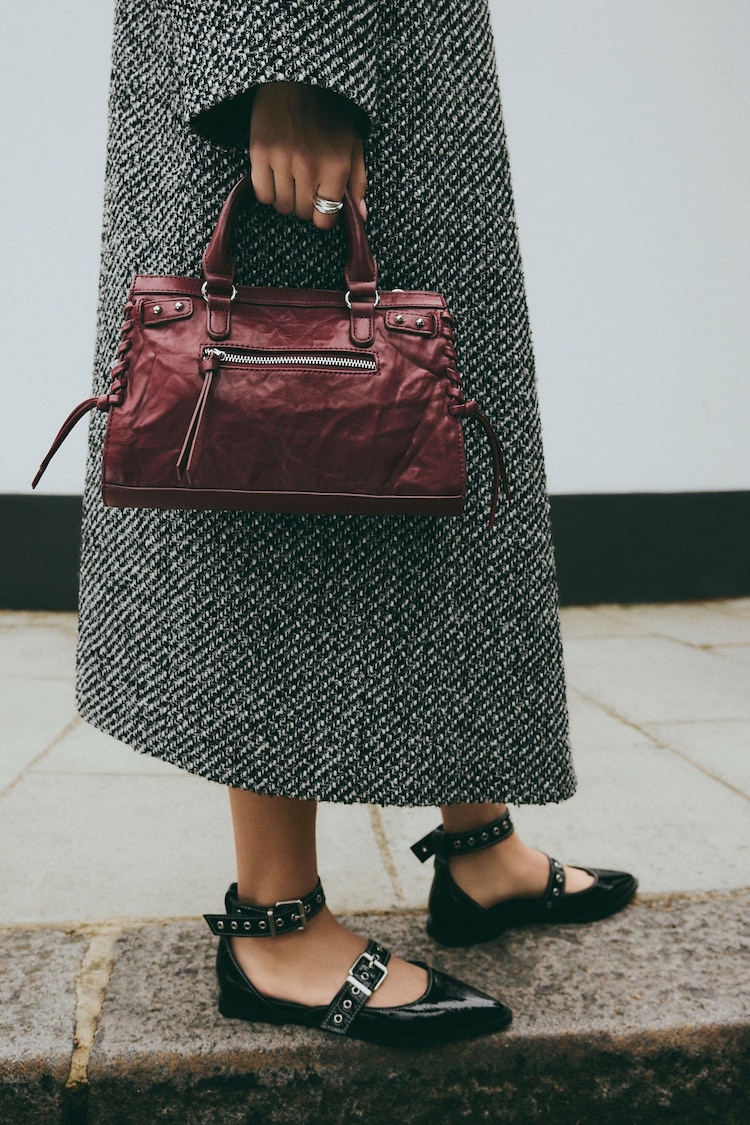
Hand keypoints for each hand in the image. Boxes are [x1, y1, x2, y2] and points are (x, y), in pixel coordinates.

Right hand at [249, 82, 366, 229]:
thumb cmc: (329, 112)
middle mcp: (310, 167)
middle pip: (303, 213)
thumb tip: (361, 217)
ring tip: (291, 179)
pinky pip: (263, 195)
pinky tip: (275, 177)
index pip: (325, 217)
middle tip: (306, 185)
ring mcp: (283, 160)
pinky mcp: (260, 153)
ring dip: (287, 198)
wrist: (297, 77)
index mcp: (336, 166)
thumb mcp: (353, 144)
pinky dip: (268, 192)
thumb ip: (358, 182)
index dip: (323, 215)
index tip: (321, 204)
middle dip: (306, 204)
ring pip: (282, 206)